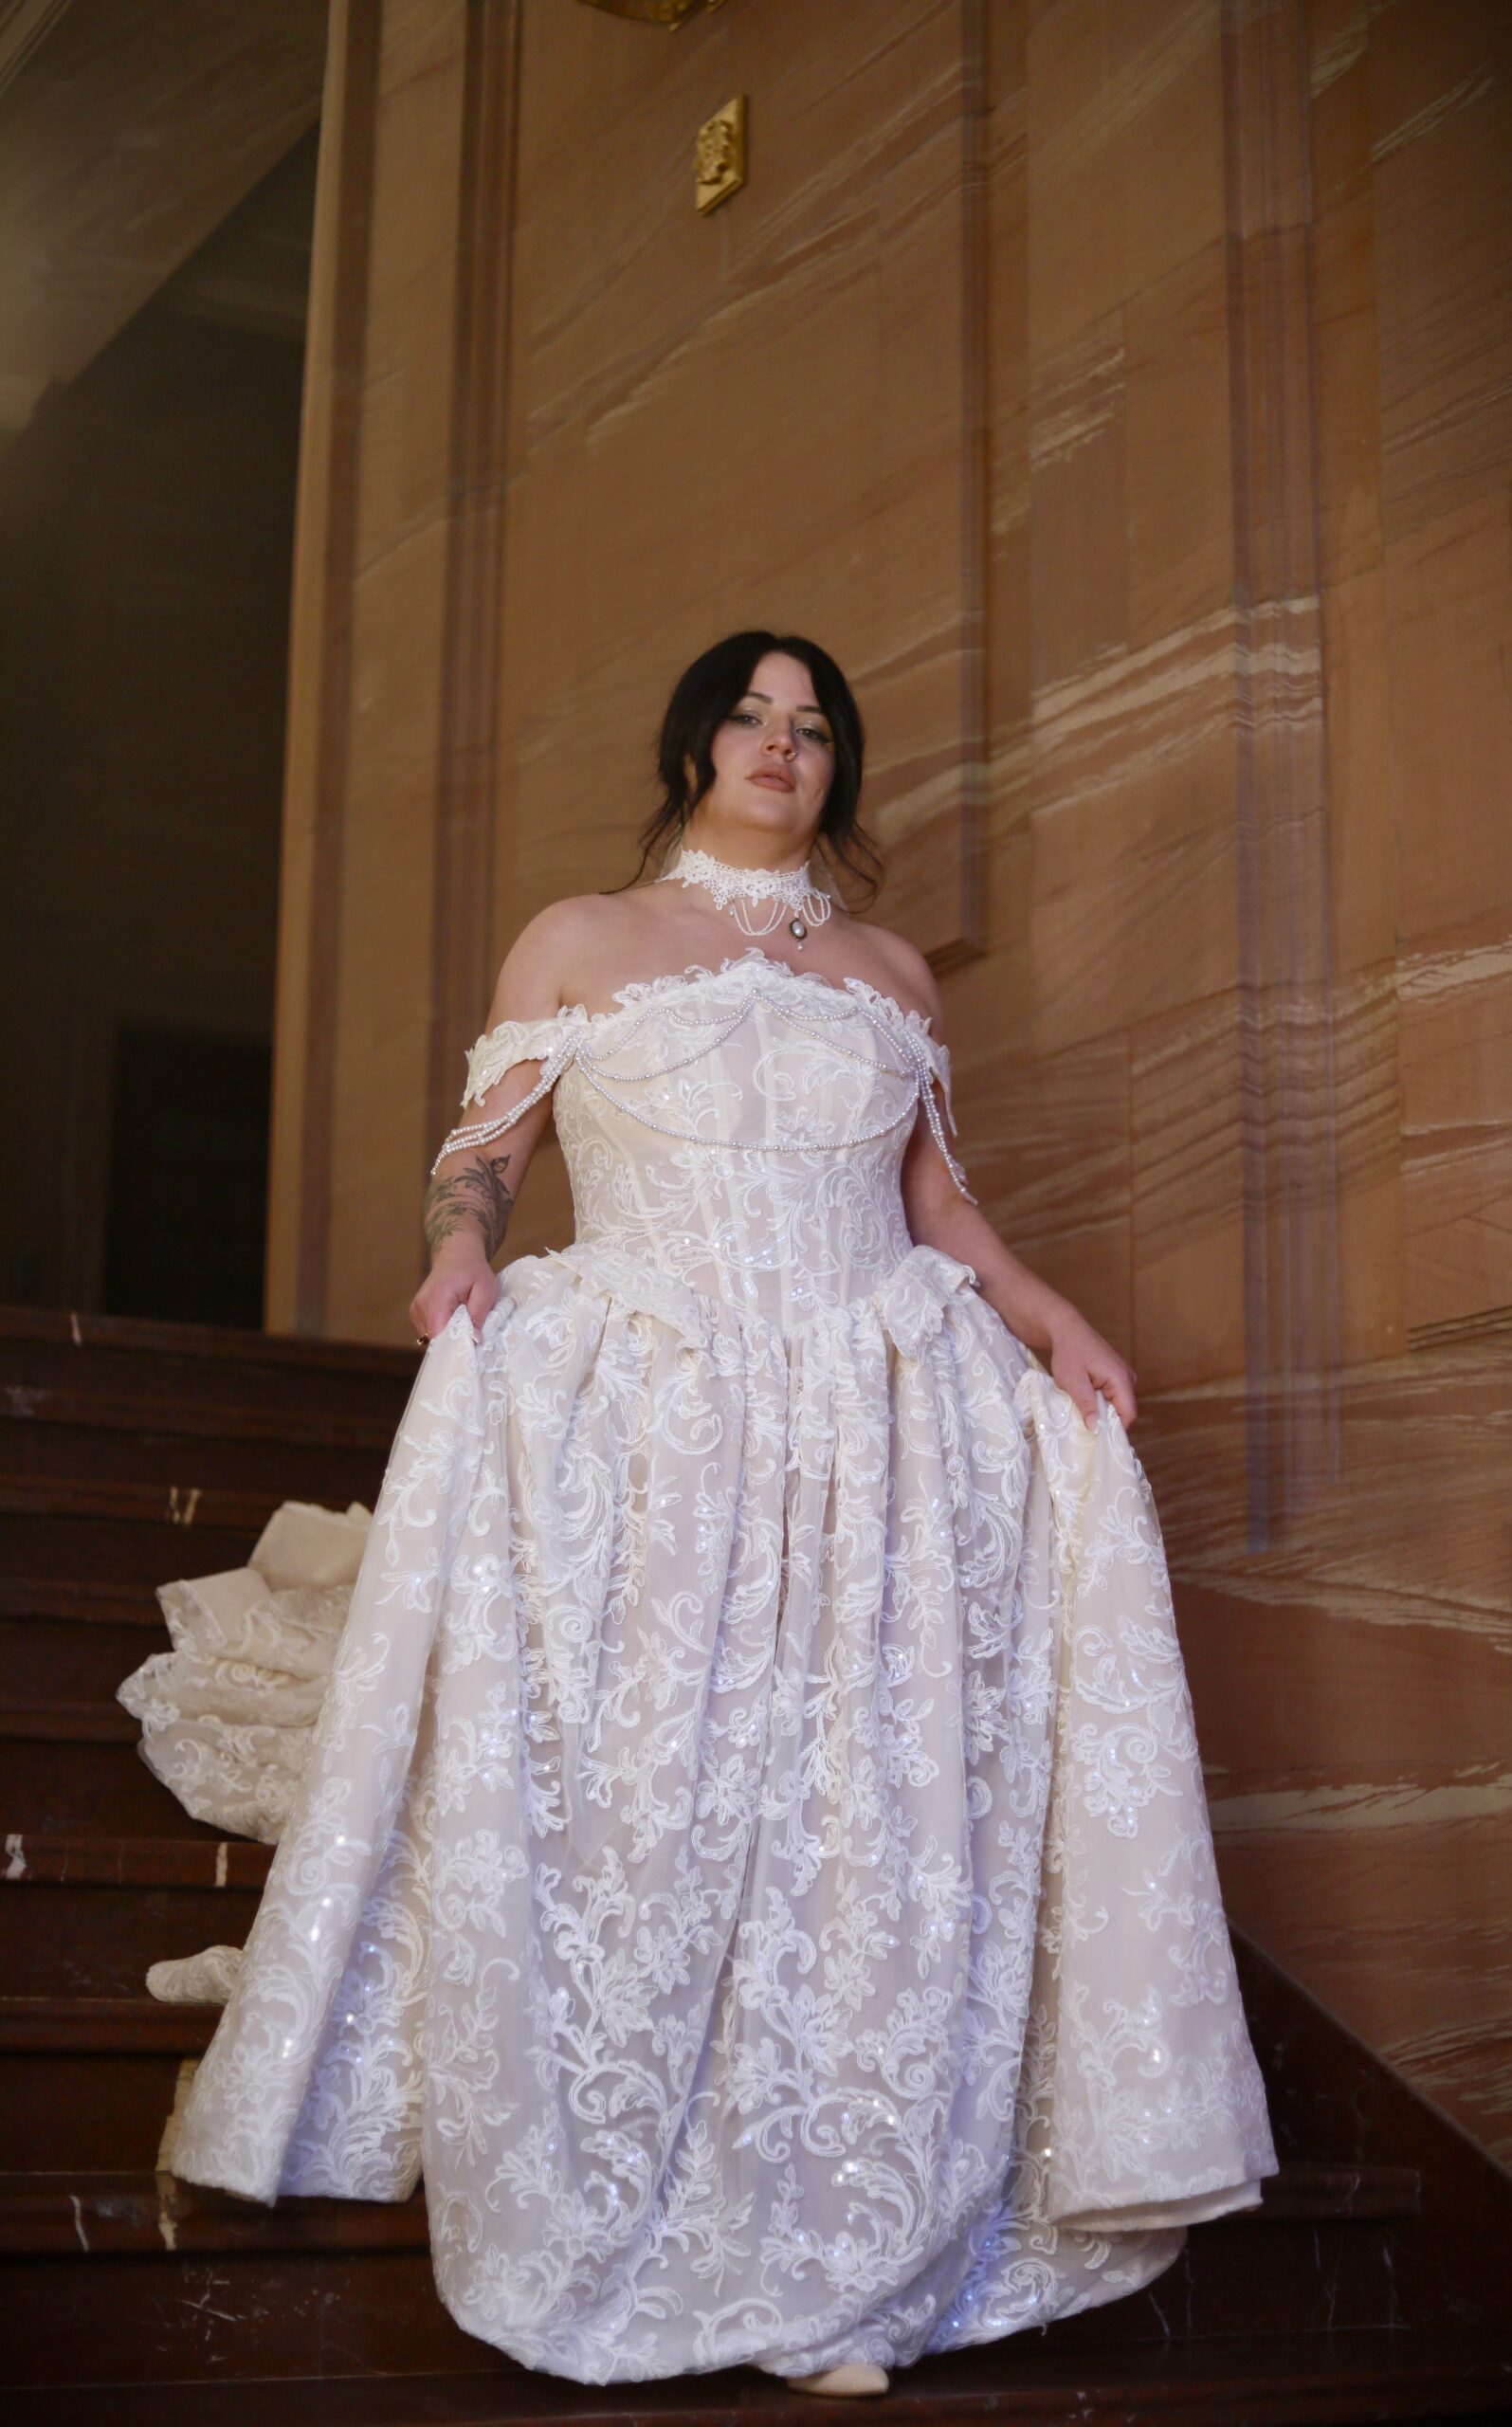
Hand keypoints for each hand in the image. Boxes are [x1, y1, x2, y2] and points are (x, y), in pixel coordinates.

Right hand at [408, 1251, 498, 1346]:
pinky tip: (453, 1319)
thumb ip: (478, 1315)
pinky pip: (428, 1330)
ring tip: (463, 1322)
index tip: (470, 1349)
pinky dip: (442, 1329)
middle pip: (434, 1338)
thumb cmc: (473, 1270)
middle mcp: (421, 1305)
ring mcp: (416, 1308)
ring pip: (431, 1336)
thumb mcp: (485, 1290)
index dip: (454, 1346)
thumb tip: (473, 1340)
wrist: (457, 1253)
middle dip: (453, 1342)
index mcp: (437, 1298)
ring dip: (448, 1335)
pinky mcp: (416, 1311)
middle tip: (471, 1336)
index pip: (439, 1335)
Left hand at [1047, 1309, 1137, 1429]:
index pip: (1128, 1414)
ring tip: (1082, 1408)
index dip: (1114, 1429)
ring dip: (1101, 1410)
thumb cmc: (1069, 1353)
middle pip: (1124, 1411)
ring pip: (1118, 1404)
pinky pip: (1113, 1396)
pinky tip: (1086, 1399)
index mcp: (1121, 1378)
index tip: (1097, 1437)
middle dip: (1106, 1420)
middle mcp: (1128, 1377)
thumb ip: (1086, 1405)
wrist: (1066, 1330)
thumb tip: (1096, 1429)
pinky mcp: (1116, 1376)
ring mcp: (1123, 1376)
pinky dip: (1101, 1401)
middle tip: (1084, 1424)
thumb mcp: (1073, 1382)